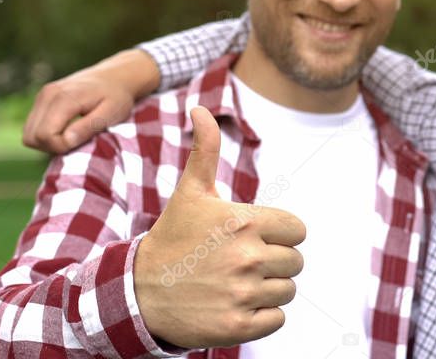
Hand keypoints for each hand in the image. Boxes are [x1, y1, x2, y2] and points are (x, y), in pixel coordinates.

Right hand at [22, 49, 158, 152]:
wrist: (115, 76)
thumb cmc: (117, 97)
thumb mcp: (110, 114)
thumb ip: (88, 127)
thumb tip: (66, 141)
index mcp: (64, 98)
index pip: (45, 135)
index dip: (61, 147)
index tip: (82, 142)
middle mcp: (48, 95)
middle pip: (32, 137)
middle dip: (53, 147)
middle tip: (77, 142)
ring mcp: (42, 96)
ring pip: (28, 135)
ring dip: (48, 143)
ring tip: (72, 137)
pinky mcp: (42, 99)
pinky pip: (32, 127)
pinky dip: (45, 135)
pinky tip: (66, 131)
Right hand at [134, 107, 305, 348]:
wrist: (138, 294)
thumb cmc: (172, 238)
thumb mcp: (190, 193)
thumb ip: (204, 151)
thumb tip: (200, 109)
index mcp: (245, 221)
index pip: (297, 230)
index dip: (279, 234)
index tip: (254, 237)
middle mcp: (247, 256)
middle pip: (295, 262)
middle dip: (274, 262)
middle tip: (240, 263)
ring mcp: (243, 293)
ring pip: (287, 291)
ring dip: (268, 290)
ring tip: (236, 283)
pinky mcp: (238, 326)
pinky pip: (277, 319)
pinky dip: (262, 316)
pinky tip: (235, 305)